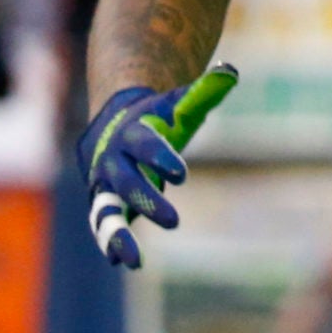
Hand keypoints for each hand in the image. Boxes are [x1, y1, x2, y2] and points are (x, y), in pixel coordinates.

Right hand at [76, 65, 238, 268]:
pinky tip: (119, 261)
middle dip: (147, 201)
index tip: (182, 174)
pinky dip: (109, 241)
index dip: (161, 157)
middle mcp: (112, 161)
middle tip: (174, 222)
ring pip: (104, 211)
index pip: (145, 145)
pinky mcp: (102, 203)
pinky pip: (102, 224)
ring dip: (116, 235)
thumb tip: (229, 70)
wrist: (113, 123)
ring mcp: (103, 185)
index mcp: (132, 134)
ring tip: (134, 262)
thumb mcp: (177, 103)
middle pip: (125, 183)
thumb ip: (202, 92)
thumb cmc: (156, 116)